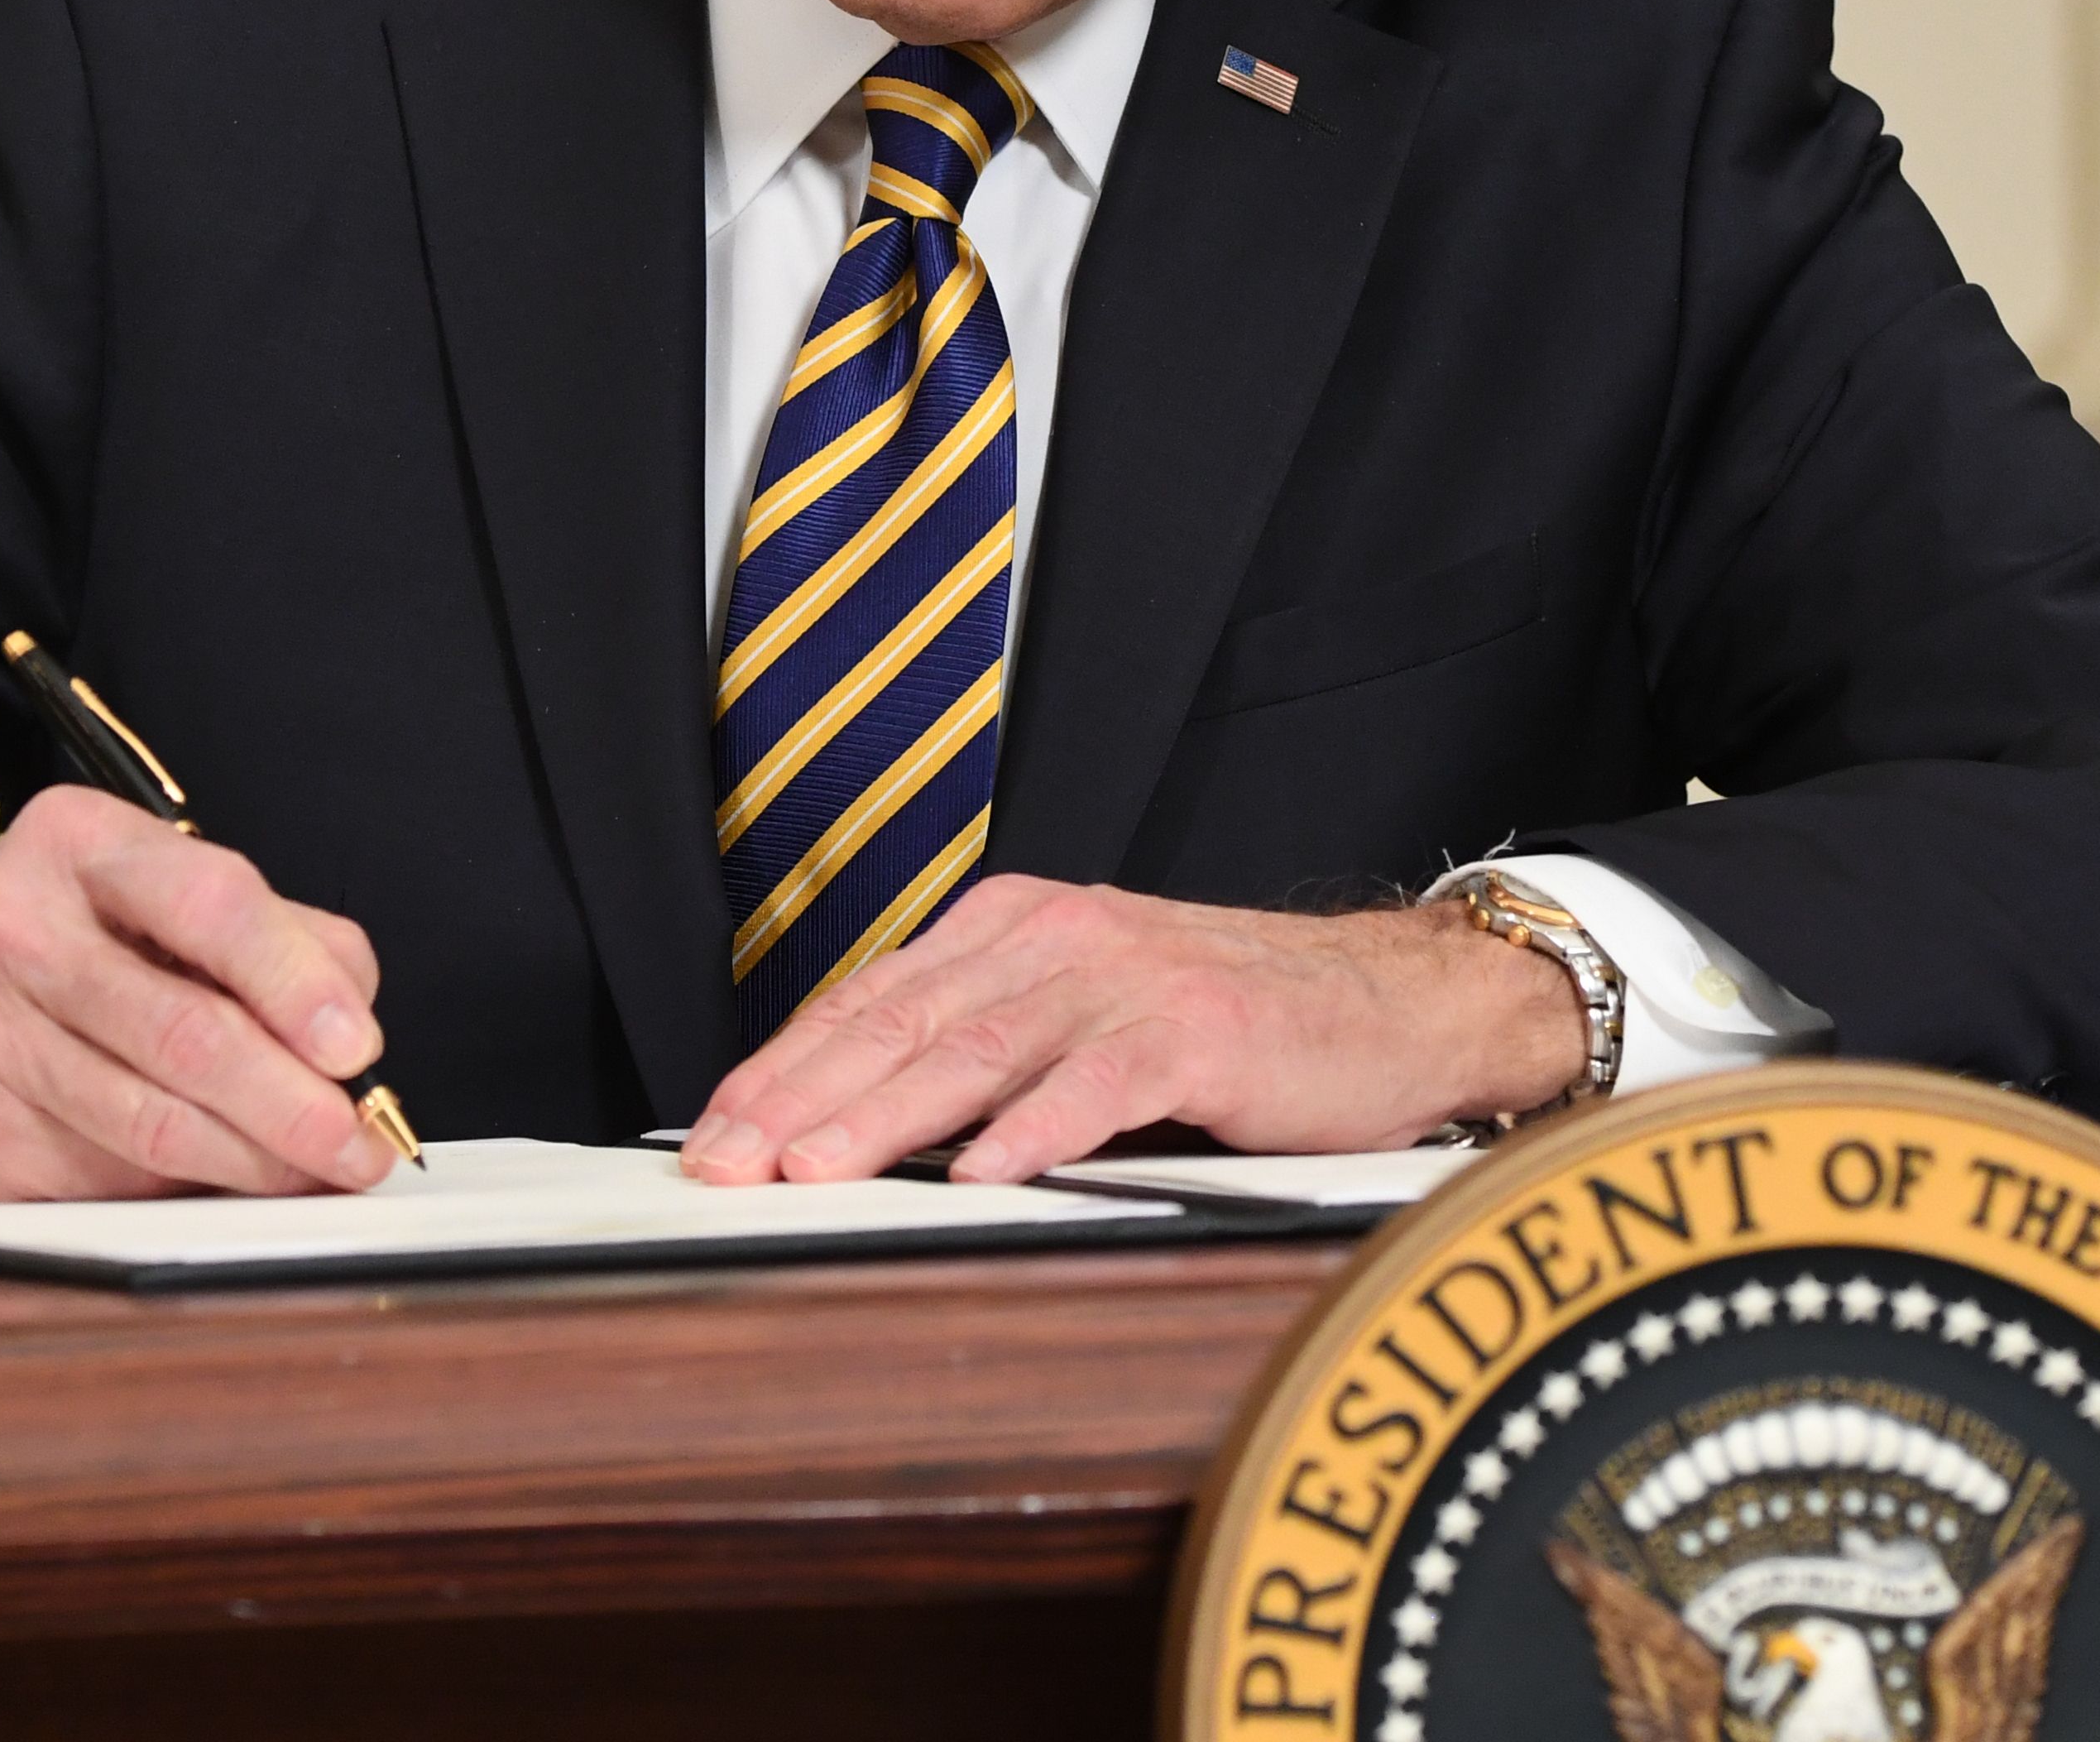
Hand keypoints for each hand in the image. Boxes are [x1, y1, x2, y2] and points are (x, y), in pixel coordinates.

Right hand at [0, 784, 396, 1196]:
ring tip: (318, 1171)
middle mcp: (15, 931)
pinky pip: (114, 1177)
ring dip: (260, 1162)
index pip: (211, 902)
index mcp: (77, 844)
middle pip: (188, 1032)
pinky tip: (223, 1177)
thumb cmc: (61, 951)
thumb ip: (275, 938)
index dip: (298, 982)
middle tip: (360, 1144)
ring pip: (157, 1124)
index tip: (358, 1047)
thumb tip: (352, 1033)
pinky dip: (188, 1186)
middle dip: (296, 1105)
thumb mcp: (156, 896)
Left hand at [675, 876, 1586, 1186]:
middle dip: (798, 1101)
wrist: (1392, 1001)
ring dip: (887, 1116)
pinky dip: (1038, 1127)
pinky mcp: (1200, 1030)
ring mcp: (1128, 979)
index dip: (779, 1071)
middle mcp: (1058, 938)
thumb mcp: (1086, 1021)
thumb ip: (986, 1054)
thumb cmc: (1236, 1024)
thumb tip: (858, 1128)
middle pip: (901, 1022)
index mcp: (1015, 929)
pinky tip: (985, 1171)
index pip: (869, 1002)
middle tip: (725, 1166)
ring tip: (815, 1171)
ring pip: (980, 1049)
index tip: (707, 1138)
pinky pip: (1101, 1081)